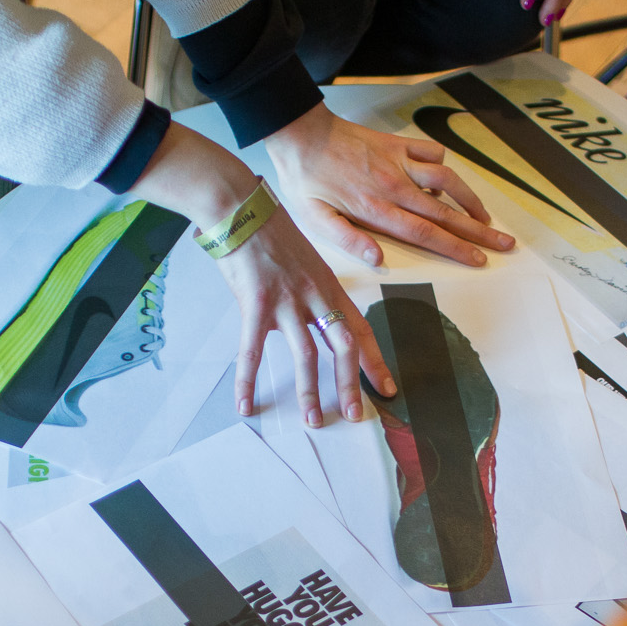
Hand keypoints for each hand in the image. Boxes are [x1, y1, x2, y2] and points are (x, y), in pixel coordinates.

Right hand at [130, 121, 396, 424]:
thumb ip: (308, 294)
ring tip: (314, 420)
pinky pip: (253, 351)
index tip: (386, 389)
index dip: (376, 361)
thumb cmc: (267, 231)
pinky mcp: (256, 303)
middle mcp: (315, 295)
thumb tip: (305, 322)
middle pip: (343, 345)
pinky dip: (248, 380)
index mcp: (328, 286)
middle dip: (352, 383)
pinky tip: (246, 403)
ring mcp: (287, 300)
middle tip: (355, 414)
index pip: (361, 329)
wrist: (239, 205)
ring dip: (311, 391)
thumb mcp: (303, 261)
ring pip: (307, 354)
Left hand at [264, 103, 513, 266]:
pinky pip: (430, 151)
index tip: (479, 260)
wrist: (300, 133)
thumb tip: (378, 259)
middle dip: (478, 232)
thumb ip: (347, 239)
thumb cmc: (304, 180)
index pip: (426, 233)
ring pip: (447, 180)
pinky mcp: (396, 144)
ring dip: (471, 200)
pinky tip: (447, 179)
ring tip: (487, 218)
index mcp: (376, 208)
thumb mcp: (314, 218)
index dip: (455, 248)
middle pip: (446, 213)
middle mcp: (394, 185)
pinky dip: (443, 164)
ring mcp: (399, 162)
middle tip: (505, 244)